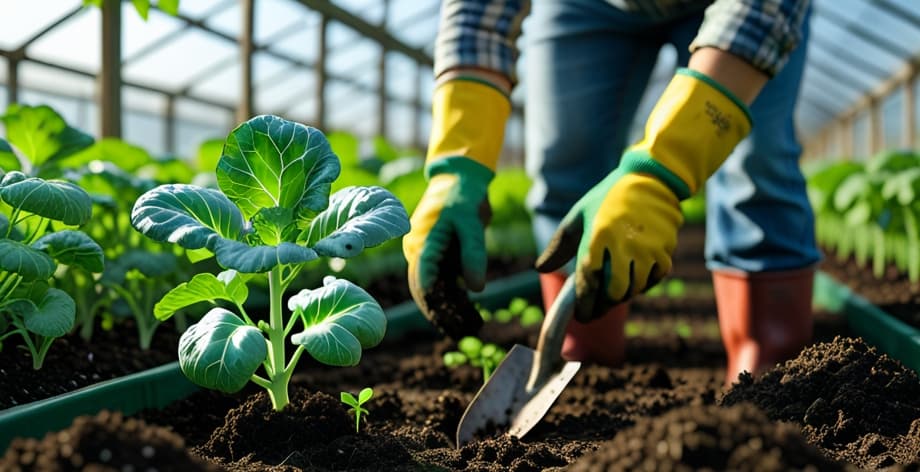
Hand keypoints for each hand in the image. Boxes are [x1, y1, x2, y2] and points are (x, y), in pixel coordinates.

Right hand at [404, 158, 491, 337]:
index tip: (451, 323)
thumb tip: (477, 291)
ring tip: (473, 328)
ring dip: (452, 310)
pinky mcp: (443, 257)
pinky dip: (459, 299)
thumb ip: (474, 255)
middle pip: (426, 292)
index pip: (423, 281)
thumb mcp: (471, 223)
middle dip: (443, 314)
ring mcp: (431, 256)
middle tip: (462, 334)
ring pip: (438, 291)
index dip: (435, 305)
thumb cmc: (464, 195)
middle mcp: (421, 253)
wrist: (462, 177)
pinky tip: (472, 314)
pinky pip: (448, 283)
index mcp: (421, 244)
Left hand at [535, 157, 682, 320]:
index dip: (584, 303)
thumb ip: (559, 244)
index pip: (589, 280)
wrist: (650, 180)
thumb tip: (540, 269)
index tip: (581, 316)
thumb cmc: (607, 198)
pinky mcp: (665, 250)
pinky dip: (642, 286)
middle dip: (603, 306)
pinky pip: (653, 280)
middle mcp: (623, 244)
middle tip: (595, 310)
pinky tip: (632, 280)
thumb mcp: (578, 215)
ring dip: (621, 296)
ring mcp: (647, 249)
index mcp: (598, 235)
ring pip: (633, 289)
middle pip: (613, 291)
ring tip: (611, 293)